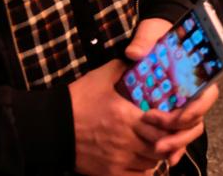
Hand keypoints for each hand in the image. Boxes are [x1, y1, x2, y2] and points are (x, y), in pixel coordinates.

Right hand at [70, 60, 171, 175]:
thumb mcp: (98, 78)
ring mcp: (119, 159)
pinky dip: (143, 169)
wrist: (51, 126)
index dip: (171, 126)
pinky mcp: (110, 173)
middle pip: (161, 148)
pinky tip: (139, 159)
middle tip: (162, 133)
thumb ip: (121, 68)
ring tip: (149, 144)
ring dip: (154, 155)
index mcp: (126, 116)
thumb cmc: (76, 101)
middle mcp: (126, 140)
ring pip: (152, 163)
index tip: (167, 120)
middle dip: (165, 141)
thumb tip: (136, 58)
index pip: (164, 127)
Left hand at [126, 18, 216, 166]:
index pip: (207, 95)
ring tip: (157, 149)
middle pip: (196, 119)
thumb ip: (145, 40)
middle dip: (179, 132)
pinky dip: (173, 147)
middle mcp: (192, 91)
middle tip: (158, 138)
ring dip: (175, 142)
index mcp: (195, 72)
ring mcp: (183, 103)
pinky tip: (165, 159)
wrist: (153, 34)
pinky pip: (177, 133)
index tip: (180, 115)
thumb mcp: (151, 30)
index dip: (196, 109)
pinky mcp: (170, 110)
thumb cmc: (157, 31)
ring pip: (188, 130)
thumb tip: (134, 53)